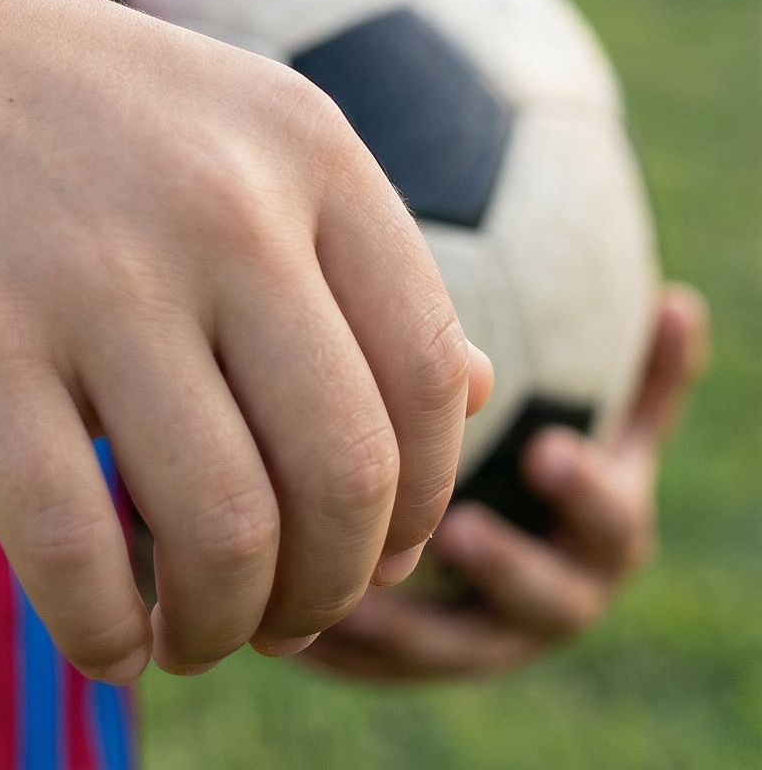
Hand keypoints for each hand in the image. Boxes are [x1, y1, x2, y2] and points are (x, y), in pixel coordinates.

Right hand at [0, 0, 486, 681]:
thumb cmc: (30, 92)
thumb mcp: (213, 117)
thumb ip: (337, 246)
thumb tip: (477, 395)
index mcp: (298, 139)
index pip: (430, 376)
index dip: (417, 503)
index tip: (362, 548)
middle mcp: (217, 202)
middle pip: (347, 477)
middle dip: (330, 589)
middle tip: (279, 615)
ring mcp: (92, 272)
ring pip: (227, 535)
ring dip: (225, 628)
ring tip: (185, 630)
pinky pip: (77, 554)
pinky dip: (104, 634)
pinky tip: (98, 632)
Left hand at [301, 283, 709, 680]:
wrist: (484, 523)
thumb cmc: (538, 433)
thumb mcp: (585, 395)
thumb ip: (631, 364)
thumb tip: (678, 302)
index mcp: (601, 528)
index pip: (613, 520)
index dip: (587, 491)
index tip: (547, 447)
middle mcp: (554, 591)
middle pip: (545, 599)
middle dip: (507, 567)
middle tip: (460, 529)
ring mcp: (487, 635)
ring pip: (454, 645)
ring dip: (409, 622)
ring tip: (359, 589)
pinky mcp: (416, 658)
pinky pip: (378, 665)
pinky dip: (338, 645)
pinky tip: (290, 611)